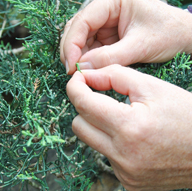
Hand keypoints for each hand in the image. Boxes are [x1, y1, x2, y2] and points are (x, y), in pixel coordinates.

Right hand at [60, 0, 191, 73]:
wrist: (182, 35)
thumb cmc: (168, 34)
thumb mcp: (139, 47)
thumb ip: (109, 58)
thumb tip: (81, 67)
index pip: (83, 20)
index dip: (72, 44)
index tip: (71, 66)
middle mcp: (106, 5)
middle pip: (78, 28)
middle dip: (73, 50)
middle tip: (72, 72)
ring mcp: (105, 18)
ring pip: (80, 36)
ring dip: (78, 55)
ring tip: (80, 71)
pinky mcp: (106, 30)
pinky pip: (90, 43)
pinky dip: (87, 56)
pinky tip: (88, 67)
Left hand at [67, 65, 191, 189]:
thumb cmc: (185, 114)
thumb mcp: (150, 86)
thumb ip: (113, 75)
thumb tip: (85, 76)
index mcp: (129, 128)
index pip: (83, 104)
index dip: (75, 86)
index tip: (78, 78)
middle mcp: (123, 156)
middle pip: (79, 124)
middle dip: (85, 106)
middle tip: (101, 96)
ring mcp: (125, 173)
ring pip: (90, 140)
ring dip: (97, 124)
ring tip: (120, 117)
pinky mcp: (129, 183)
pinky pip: (105, 155)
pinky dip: (110, 142)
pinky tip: (130, 137)